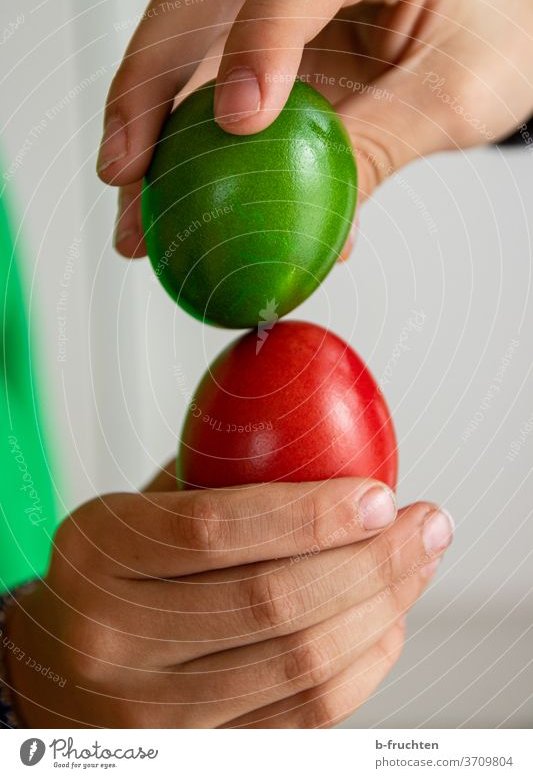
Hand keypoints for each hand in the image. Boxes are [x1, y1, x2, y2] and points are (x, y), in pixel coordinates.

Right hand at [5, 476, 451, 727]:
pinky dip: (364, 665)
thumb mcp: (141, 507)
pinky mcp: (199, 753)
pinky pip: (306, 717)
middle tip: (424, 526)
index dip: (311, 514)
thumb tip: (326, 439)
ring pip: (302, 666)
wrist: (56, 667)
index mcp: (99, 554)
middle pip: (274, 604)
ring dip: (383, 610)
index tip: (379, 495)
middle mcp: (117, 640)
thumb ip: (219, 476)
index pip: (215, 530)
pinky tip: (386, 623)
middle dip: (373, 562)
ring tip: (416, 566)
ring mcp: (156, 711)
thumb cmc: (114, 572)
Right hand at [97, 0, 532, 257]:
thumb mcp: (456, 94)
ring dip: (148, 129)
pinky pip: (205, 84)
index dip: (259, 40)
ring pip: (183, 43)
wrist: (495, 18)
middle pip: (200, 0)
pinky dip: (182, 144)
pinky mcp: (260, 34)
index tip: (238, 122)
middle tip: (129, 173)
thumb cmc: (492, 32)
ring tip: (133, 206)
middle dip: (150, 93)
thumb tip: (309, 219)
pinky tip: (171, 194)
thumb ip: (383, 144)